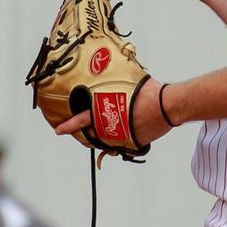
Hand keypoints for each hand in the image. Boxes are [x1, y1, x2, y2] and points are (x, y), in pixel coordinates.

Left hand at [53, 77, 172, 148]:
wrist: (167, 105)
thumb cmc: (151, 92)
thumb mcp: (129, 84)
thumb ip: (118, 88)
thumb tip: (116, 82)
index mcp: (107, 109)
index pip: (82, 118)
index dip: (69, 125)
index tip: (58, 130)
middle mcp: (111, 125)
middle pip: (94, 134)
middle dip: (89, 134)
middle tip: (85, 133)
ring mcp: (121, 136)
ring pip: (107, 141)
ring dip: (108, 136)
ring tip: (116, 127)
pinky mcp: (133, 143)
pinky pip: (124, 145)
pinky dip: (125, 139)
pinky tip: (132, 130)